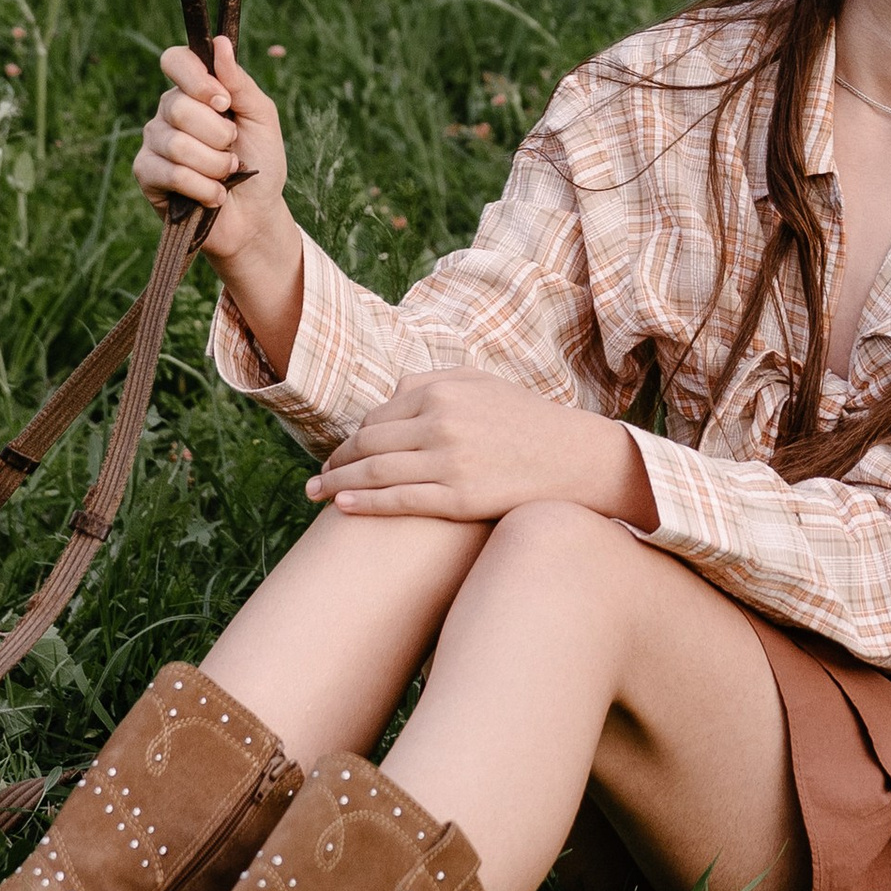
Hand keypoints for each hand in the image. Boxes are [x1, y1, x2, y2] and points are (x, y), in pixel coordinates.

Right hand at [134, 36, 290, 272]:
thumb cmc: (260, 162)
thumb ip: (240, 83)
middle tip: (233, 150)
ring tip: (227, 175)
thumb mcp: (261, 117)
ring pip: (178, 144)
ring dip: (216, 166)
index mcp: (194, 90)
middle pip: (179, 106)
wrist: (256, 215)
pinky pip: (172, 173)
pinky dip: (204, 188)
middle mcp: (168, 111)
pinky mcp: (146, 173)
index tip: (223, 102)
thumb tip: (220, 43)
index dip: (196, 79)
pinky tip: (215, 196)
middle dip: (219, 136)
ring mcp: (154, 141)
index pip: (175, 60)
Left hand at [309, 370, 654, 527]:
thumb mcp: (481, 384)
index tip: (341, 452)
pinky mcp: (459, 497)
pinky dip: (366, 504)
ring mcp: (449, 460)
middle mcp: (441, 421)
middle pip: (370, 442)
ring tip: (315, 492)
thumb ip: (433, 383)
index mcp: (443, 391)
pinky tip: (343, 508)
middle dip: (339, 459)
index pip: (379, 415)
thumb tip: (390, 396)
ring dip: (338, 482)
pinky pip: (400, 500)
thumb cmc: (526, 421)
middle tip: (318, 475)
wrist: (575, 458)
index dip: (354, 436)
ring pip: (376, 472)